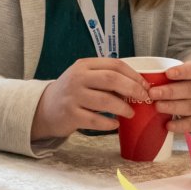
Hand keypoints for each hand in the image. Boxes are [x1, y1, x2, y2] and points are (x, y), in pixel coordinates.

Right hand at [33, 57, 150, 140]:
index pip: (115, 65)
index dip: (133, 75)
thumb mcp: (85, 77)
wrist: (45, 108)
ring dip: (123, 108)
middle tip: (144, 99)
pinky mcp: (70, 115)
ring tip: (130, 113)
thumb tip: (138, 86)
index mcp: (85, 65)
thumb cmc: (73, 92)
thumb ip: (106, 77)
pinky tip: (115, 124)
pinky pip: (96, 120)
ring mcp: (73, 96)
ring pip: (105, 100)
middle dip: (132, 89)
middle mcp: (78, 78)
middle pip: (112, 79)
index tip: (145, 86)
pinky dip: (109, 123)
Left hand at [148, 61, 190, 133]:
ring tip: (157, 107)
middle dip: (169, 92)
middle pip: (188, 89)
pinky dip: (180, 125)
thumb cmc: (187, 87)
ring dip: (172, 107)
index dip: (181, 72)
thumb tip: (139, 79)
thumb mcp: (183, 78)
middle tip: (153, 93)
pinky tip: (168, 125)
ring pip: (189, 106)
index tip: (168, 73)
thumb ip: (166, 77)